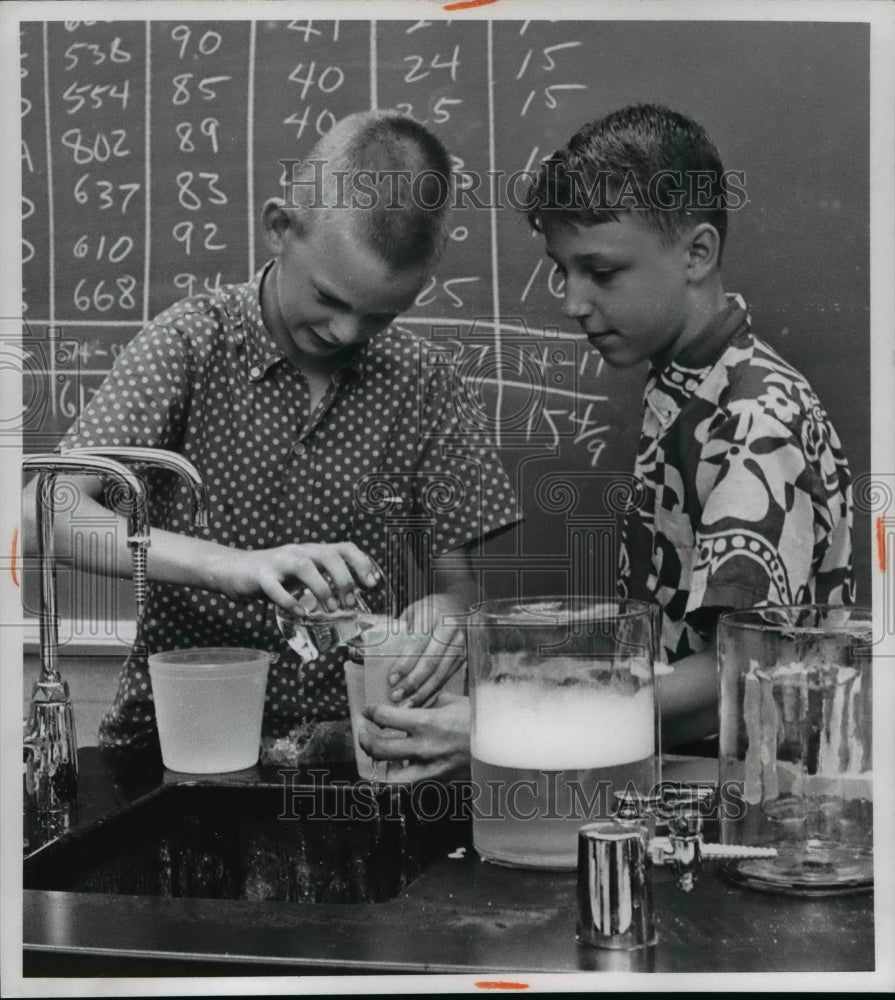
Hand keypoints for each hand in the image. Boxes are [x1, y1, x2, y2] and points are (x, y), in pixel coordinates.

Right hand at [206, 541, 380, 613]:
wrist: (233, 569)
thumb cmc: (274, 575)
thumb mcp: (303, 574)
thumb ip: (324, 581)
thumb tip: (352, 599)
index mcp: (312, 551)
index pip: (344, 547)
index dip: (361, 563)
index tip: (372, 584)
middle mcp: (298, 551)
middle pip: (328, 555)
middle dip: (344, 578)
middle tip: (350, 602)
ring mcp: (278, 562)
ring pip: (305, 566)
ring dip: (322, 588)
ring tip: (331, 608)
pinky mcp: (260, 575)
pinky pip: (275, 587)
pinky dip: (290, 601)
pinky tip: (300, 613)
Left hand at [360, 692, 469, 781]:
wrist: (504, 742)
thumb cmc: (480, 718)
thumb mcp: (453, 702)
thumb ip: (430, 705)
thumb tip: (418, 707)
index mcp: (425, 722)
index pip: (384, 717)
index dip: (371, 712)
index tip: (368, 711)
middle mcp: (424, 748)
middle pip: (379, 748)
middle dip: (365, 740)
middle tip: (364, 733)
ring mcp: (431, 769)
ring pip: (390, 777)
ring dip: (379, 767)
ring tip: (376, 758)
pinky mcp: (440, 782)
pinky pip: (413, 785)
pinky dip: (402, 778)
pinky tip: (400, 770)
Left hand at [384, 595, 466, 706]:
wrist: (457, 604)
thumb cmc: (429, 609)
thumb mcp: (412, 611)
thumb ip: (397, 630)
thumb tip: (371, 651)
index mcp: (434, 615)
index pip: (418, 642)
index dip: (405, 663)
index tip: (391, 678)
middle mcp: (450, 630)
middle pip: (431, 662)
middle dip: (412, 682)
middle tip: (395, 695)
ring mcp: (460, 644)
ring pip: (440, 674)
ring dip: (422, 692)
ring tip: (405, 704)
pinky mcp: (464, 657)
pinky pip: (446, 677)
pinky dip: (432, 691)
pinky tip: (419, 700)